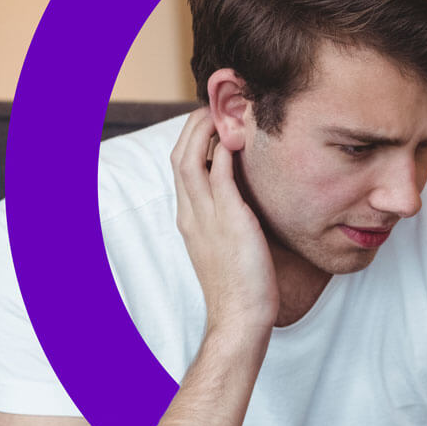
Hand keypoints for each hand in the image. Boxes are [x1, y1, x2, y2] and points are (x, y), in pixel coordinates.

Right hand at [171, 107, 278, 335]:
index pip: (181, 168)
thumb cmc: (243, 287)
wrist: (241, 317)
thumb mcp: (229, 245)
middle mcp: (191, 214)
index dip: (193, 141)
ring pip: (190, 158)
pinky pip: (220, 174)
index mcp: (189, 219)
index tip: (213, 125)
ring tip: (225, 112)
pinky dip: (225, 151)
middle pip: (179, 155)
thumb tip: (247, 201)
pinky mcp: (230, 220)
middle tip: (216, 108)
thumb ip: (230, 219)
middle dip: (194, 126)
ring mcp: (206, 216)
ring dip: (205, 130)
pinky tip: (239, 137)